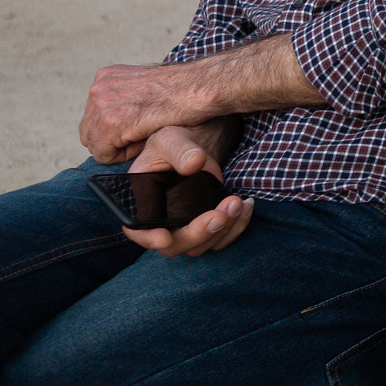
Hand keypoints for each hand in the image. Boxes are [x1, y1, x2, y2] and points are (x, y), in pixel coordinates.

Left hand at [81, 62, 209, 162]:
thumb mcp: (143, 84)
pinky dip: (125, 154)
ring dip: (121, 147)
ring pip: (95, 145)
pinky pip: (105, 154)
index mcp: (105, 77)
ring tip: (147, 133)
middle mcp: (99, 87)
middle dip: (114, 140)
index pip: (92, 119)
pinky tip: (146, 137)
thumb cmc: (182, 90)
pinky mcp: (114, 122)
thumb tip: (112, 117)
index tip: (140, 123)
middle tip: (143, 132)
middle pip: (89, 133)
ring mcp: (104, 104)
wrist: (202, 86)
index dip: (116, 130)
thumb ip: (123, 96)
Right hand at [122, 126, 251, 257]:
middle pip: (176, 244)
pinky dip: (237, 226)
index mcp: (140, 206)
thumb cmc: (172, 145)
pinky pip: (222, 237)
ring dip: (224, 229)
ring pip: (202, 245)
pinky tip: (246, 206)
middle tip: (222, 213)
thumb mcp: (170, 140)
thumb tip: (193, 163)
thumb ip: (180, 150)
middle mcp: (160, 224)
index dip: (149, 238)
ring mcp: (184, 228)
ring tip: (238, 202)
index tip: (164, 238)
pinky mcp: (206, 226)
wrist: (193, 149)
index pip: (139, 231)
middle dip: (200, 233)